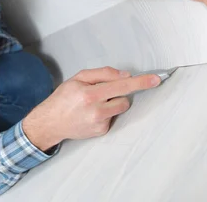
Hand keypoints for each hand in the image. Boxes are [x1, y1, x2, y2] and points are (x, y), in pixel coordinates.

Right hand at [22, 67, 160, 150]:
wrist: (50, 122)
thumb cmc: (63, 98)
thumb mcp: (78, 78)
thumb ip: (103, 74)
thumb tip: (125, 76)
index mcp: (90, 94)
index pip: (122, 85)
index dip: (140, 82)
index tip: (156, 79)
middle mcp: (96, 110)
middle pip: (124, 98)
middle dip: (119, 92)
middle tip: (103, 92)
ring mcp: (100, 123)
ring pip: (120, 108)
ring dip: (113, 103)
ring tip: (94, 104)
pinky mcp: (101, 132)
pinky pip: (113, 118)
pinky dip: (106, 113)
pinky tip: (91, 114)